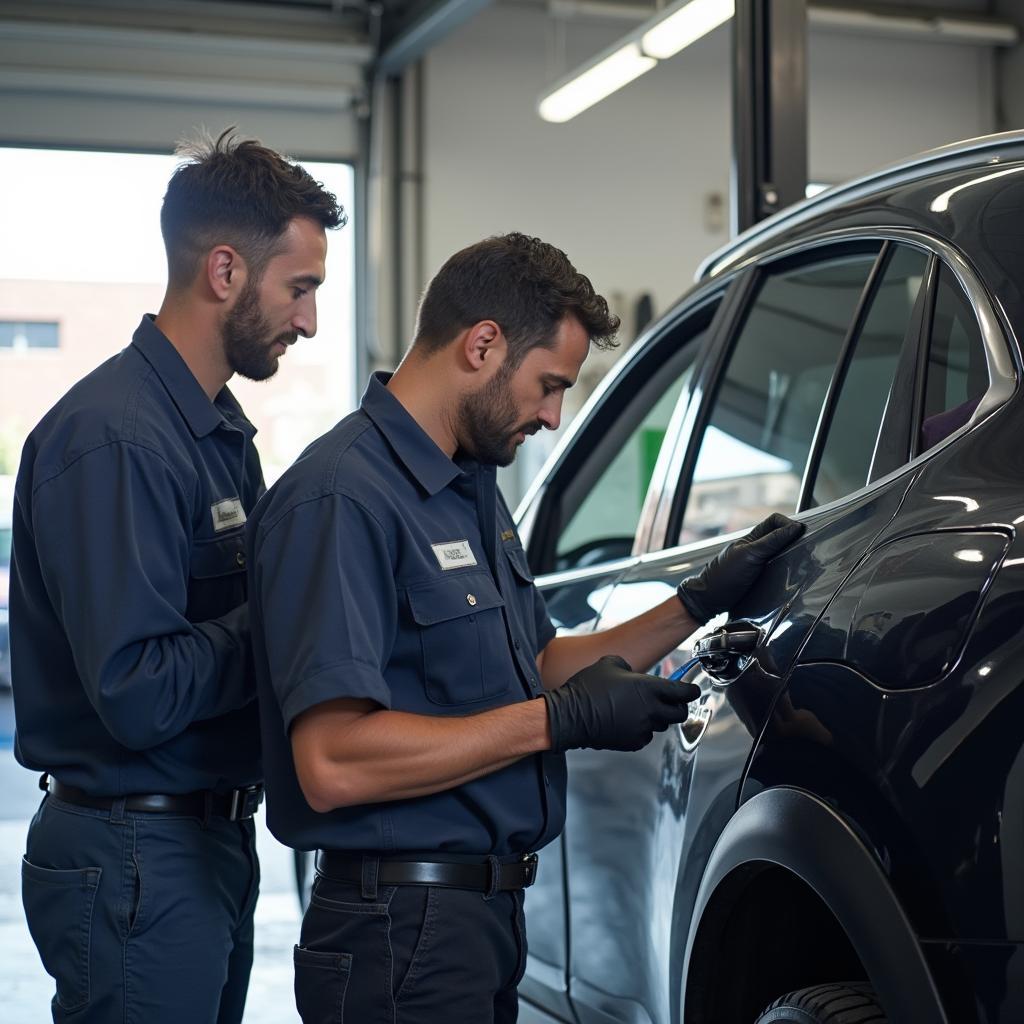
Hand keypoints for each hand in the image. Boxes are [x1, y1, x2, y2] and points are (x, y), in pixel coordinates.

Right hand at [543, 655, 699, 753]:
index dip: (691, 690)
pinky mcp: (633, 742)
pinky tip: (627, 721)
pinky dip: (641, 729)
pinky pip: (645, 735)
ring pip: (661, 724)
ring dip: (657, 717)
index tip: (693, 690)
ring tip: (640, 709)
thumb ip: (629, 666)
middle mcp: (650, 710)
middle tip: (672, 702)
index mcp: (648, 688)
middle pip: (679, 713)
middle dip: (678, 707)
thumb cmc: (588, 687)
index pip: (682, 692)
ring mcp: (642, 728)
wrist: (570, 715)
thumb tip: (632, 673)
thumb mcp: (609, 663)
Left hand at [677, 512, 803, 624]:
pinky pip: (778, 570)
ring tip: (802, 561)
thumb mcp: (750, 555)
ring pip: (781, 554)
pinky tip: (792, 577)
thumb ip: (771, 541)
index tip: (802, 532)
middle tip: (806, 547)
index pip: (775, 521)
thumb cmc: (724, 576)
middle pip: (780, 537)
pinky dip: (787, 571)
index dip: (788, 523)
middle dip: (793, 539)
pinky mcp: (760, 579)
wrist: (709, 601)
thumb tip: (793, 528)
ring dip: (791, 556)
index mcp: (752, 538)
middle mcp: (756, 549)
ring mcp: (758, 564)